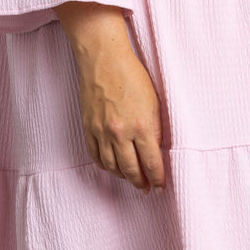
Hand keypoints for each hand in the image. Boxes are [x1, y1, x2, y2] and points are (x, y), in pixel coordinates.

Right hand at [78, 45, 165, 193]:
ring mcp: (102, 132)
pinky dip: (105, 166)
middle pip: (131, 170)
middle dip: (141, 183)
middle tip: (146, 188)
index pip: (152, 163)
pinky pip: (95, 156)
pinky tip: (112, 167)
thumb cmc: (132, 75)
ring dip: (123, 177)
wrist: (104, 60)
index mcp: (141, 126)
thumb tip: (156, 151)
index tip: (160, 187)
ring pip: (112, 167)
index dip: (158, 179)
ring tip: (131, 179)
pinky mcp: (88, 128)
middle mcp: (120, 133)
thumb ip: (155, 129)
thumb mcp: (155, 102)